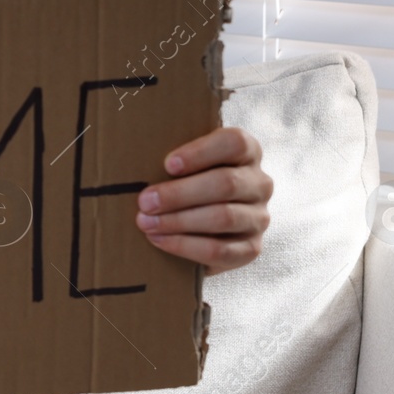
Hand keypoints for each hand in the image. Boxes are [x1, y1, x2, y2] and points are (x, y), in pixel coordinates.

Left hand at [135, 126, 271, 274]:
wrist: (199, 227)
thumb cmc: (184, 183)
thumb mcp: (184, 164)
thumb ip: (173, 161)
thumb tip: (134, 159)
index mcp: (247, 152)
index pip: (234, 143)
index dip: (200, 153)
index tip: (167, 165)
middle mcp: (260, 182)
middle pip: (225, 183)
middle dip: (179, 194)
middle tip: (145, 201)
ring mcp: (259, 217)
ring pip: (223, 217)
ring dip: (179, 221)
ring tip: (147, 223)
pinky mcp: (251, 248)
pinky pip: (221, 250)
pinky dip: (186, 246)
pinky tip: (160, 240)